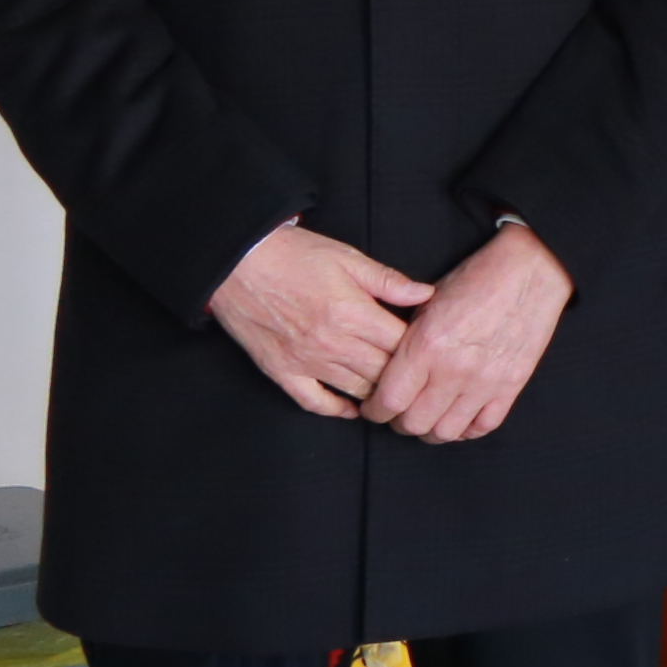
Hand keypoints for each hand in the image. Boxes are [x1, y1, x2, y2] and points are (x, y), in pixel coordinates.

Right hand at [209, 221, 429, 417]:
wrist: (238, 263)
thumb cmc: (295, 256)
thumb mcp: (348, 258)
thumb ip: (389, 281)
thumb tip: (427, 294)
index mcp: (352, 313)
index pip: (400, 344)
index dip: (419, 347)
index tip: (427, 345)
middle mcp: (331, 343)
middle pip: (383, 372)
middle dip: (404, 373)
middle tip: (417, 372)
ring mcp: (305, 362)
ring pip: (356, 390)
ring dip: (378, 392)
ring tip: (395, 390)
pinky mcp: (282, 372)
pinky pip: (315, 402)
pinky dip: (338, 410)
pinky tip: (354, 408)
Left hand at [363, 219, 572, 443]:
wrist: (530, 270)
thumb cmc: (476, 279)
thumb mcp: (427, 302)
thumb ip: (406, 342)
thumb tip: (387, 372)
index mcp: (426, 345)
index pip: (389, 401)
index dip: (375, 411)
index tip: (375, 407)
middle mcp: (454, 369)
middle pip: (414, 423)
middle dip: (400, 423)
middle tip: (399, 413)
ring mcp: (485, 380)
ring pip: (446, 432)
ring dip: (432, 430)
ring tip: (429, 418)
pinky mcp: (511, 385)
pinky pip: (484, 426)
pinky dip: (467, 429)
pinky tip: (459, 417)